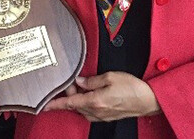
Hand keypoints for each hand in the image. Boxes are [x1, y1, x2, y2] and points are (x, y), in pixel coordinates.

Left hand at [43, 72, 160, 121]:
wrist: (148, 100)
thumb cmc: (132, 87)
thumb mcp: (110, 76)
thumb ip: (92, 80)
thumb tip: (79, 81)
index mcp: (95, 101)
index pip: (70, 103)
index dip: (56, 103)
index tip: (45, 105)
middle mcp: (97, 111)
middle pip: (75, 105)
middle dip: (70, 94)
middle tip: (70, 82)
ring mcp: (102, 116)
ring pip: (82, 109)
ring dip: (78, 99)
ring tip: (80, 85)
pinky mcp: (107, 116)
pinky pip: (90, 111)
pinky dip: (86, 102)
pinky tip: (89, 93)